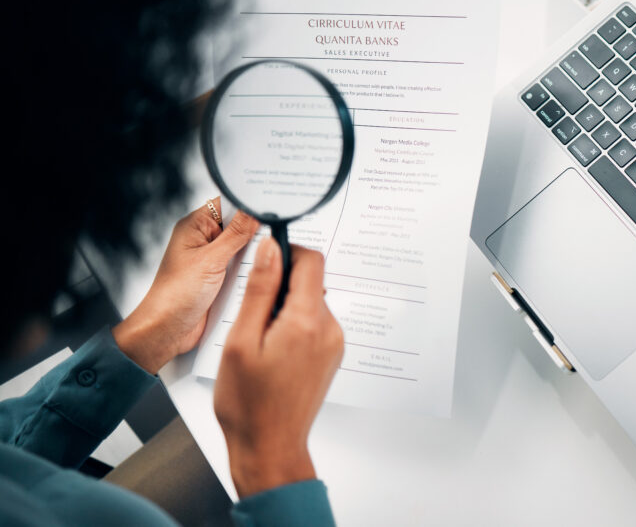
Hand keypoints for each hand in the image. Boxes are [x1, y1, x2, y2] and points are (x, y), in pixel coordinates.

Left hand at [113, 198, 258, 373]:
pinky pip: (244, 268)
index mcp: (196, 226)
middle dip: (256, 232)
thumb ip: (236, 235)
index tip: (273, 207)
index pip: (228, 203)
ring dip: (255, 254)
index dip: (250, 203)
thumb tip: (255, 210)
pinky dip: (252, 271)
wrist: (166, 331)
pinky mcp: (222, 278)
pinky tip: (260, 274)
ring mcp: (214, 260)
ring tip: (264, 258)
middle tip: (271, 237)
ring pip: (246, 248)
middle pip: (241, 226)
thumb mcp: (210, 260)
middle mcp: (205, 240)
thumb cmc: (173, 295)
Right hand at [213, 238, 344, 497]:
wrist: (270, 447)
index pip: (311, 261)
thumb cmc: (249, 403)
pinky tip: (272, 352)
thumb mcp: (241, 340)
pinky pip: (315, 325)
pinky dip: (293, 326)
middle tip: (252, 314)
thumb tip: (270, 249)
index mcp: (307, 321)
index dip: (287, 253)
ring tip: (259, 340)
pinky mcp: (331, 356)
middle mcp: (330, 329)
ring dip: (286, 308)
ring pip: (311, 303)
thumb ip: (259, 290)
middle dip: (281, 286)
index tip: (264, 265)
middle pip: (312, 282)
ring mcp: (334, 344)